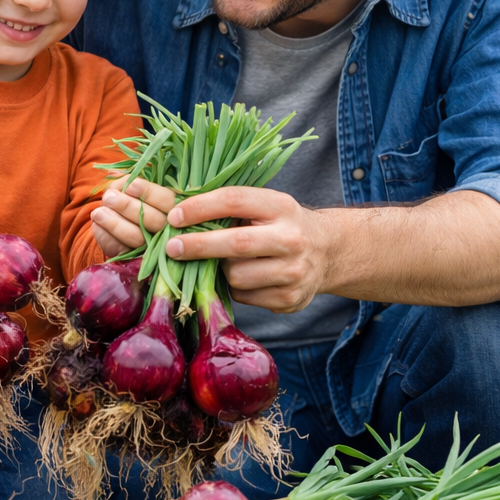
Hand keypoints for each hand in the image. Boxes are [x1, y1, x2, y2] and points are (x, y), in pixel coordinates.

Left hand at [90, 176, 177, 256]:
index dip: (149, 193)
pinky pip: (122, 251)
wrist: (123, 224)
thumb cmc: (133, 199)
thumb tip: (118, 179)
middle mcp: (168, 229)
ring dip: (115, 224)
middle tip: (108, 197)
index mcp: (172, 207)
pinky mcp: (136, 260)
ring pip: (138, 239)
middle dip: (128, 207)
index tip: (130, 185)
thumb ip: (129, 182)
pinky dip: (107, 238)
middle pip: (154, 221)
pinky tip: (96, 226)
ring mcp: (154, 248)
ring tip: (97, 212)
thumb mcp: (134, 186)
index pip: (166, 200)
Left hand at [164, 186, 329, 312]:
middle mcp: (291, 238)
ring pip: (236, 276)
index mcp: (281, 206)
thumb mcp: (265, 206)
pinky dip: (235, 287)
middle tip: (172, 247)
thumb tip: (178, 216)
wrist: (328, 251)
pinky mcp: (289, 298)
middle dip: (198, 246)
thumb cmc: (280, 224)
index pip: (234, 201)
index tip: (174, 216)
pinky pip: (244, 296)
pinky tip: (243, 276)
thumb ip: (229, 209)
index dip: (200, 208)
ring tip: (224, 261)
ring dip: (220, 270)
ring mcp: (293, 271)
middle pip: (236, 243)